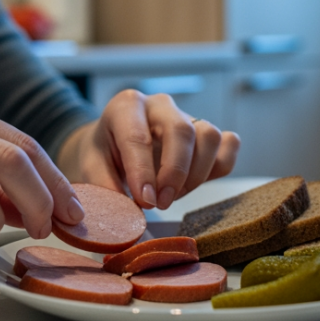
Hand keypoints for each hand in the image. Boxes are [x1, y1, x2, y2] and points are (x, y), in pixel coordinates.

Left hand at [60, 90, 240, 208]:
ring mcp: (187, 115)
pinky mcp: (206, 131)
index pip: (138, 136)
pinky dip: (219, 166)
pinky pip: (227, 144)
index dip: (143, 172)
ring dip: (196, 174)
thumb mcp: (91, 168)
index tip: (145, 202)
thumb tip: (127, 215)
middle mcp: (160, 105)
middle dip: (175, 173)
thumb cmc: (104, 154)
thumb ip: (105, 189)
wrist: (115, 145)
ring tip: (173, 195)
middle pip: (182, 130)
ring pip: (209, 136)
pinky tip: (196, 182)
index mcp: (126, 106)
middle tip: (162, 203)